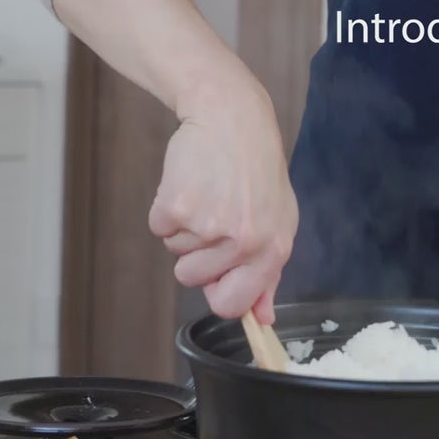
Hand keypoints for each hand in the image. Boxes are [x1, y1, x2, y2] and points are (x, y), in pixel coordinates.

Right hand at [148, 79, 297, 324]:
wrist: (233, 118)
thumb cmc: (256, 169)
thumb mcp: (279, 218)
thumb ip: (268, 271)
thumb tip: (261, 319)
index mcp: (273, 249)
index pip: (233, 305)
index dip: (218, 291)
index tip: (218, 272)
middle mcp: (244, 241)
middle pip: (193, 280)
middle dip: (197, 256)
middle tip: (216, 215)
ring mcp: (209, 225)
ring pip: (176, 253)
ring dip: (185, 228)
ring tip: (209, 193)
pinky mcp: (177, 206)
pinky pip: (159, 228)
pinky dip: (167, 209)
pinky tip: (191, 183)